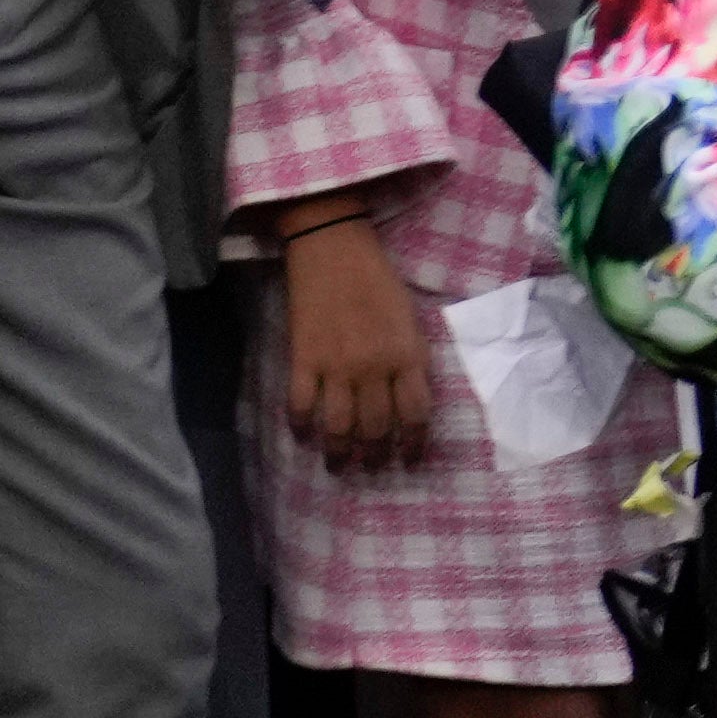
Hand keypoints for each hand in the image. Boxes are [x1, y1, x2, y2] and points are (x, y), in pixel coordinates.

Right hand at [276, 213, 438, 461]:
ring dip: (339, 453)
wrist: (334, 249)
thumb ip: (411, 359)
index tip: (411, 461)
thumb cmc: (379, 280)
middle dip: (375, 456)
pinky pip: (300, 406)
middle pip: (376, 427)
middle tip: (372, 468)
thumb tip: (410, 400)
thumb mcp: (411, 319)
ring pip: (338, 426)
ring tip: (339, 466)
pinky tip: (302, 436)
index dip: (414, 444)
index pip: (416, 413)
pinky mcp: (302, 359)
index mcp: (407, 354)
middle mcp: (374, 367)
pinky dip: (301, 426)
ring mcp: (336, 365)